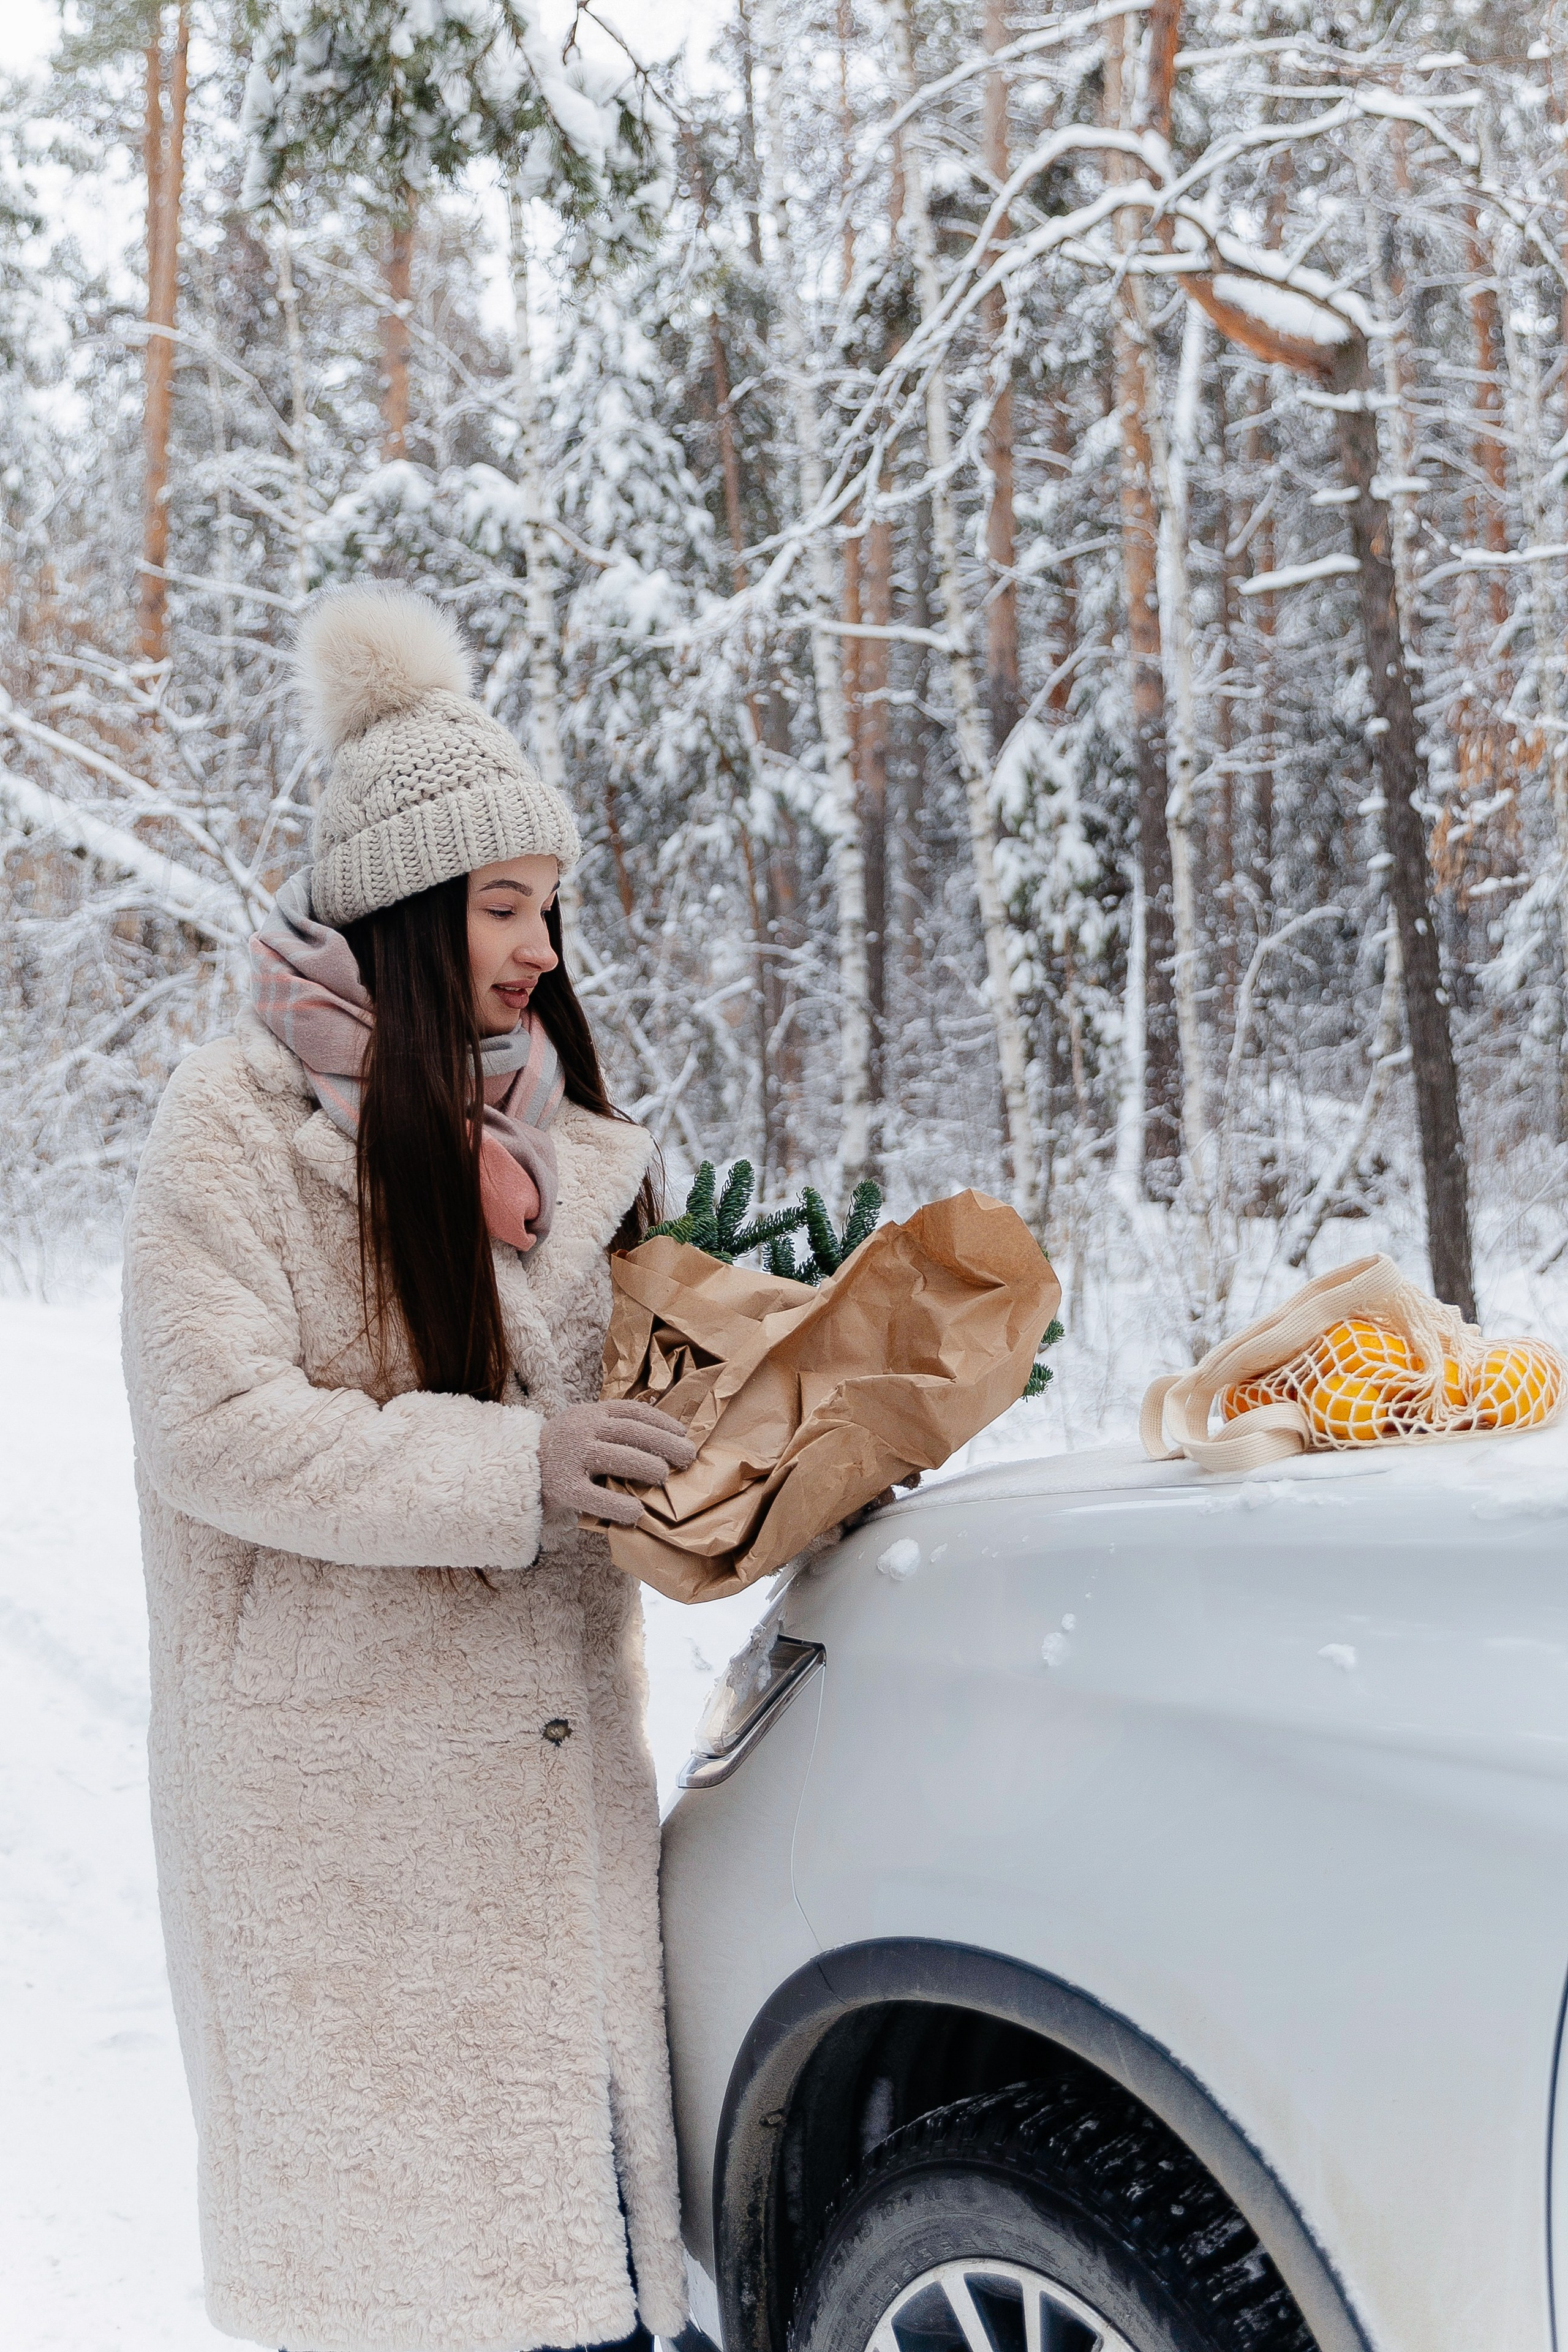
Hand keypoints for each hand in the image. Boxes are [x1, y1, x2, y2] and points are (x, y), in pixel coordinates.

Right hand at [539, 1399, 697, 1527]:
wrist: (512, 1470)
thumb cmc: (558, 1453)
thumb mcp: (581, 1428)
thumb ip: (609, 1429)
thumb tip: (659, 1439)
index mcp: (589, 1414)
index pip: (632, 1411)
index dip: (661, 1421)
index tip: (683, 1432)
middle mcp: (581, 1430)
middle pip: (632, 1432)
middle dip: (665, 1443)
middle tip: (688, 1457)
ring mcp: (571, 1458)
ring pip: (618, 1458)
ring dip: (648, 1466)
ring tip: (665, 1477)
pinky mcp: (562, 1488)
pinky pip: (596, 1497)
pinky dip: (620, 1505)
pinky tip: (637, 1512)